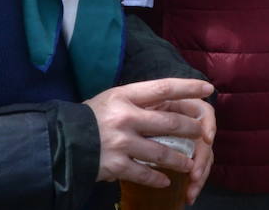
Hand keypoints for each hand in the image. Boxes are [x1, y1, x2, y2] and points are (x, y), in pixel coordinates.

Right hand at [85, 78, 214, 189]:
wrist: (60, 141)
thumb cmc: (90, 117)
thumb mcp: (113, 99)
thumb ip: (138, 100)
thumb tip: (169, 100)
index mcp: (124, 96)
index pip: (164, 88)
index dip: (189, 88)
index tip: (208, 89)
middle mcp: (125, 117)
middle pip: (169, 122)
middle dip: (191, 128)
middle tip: (201, 132)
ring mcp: (121, 142)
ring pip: (162, 152)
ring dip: (180, 159)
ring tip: (190, 162)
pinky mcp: (115, 165)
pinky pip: (144, 174)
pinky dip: (158, 178)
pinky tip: (166, 181)